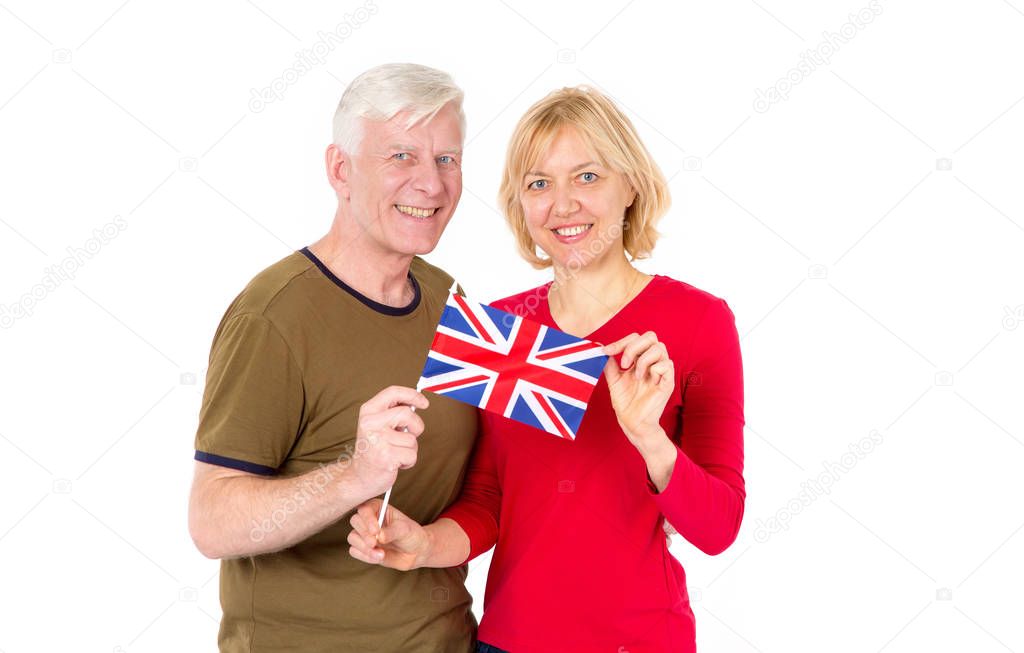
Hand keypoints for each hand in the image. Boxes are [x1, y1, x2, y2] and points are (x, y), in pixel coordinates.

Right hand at [347, 498, 429, 570]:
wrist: (415, 552)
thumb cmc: (411, 535)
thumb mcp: (405, 530)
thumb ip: (391, 531)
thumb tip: (378, 536)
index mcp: (378, 508)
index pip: (365, 508)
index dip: (368, 519)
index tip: (375, 531)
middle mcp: (369, 519)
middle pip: (355, 521)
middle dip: (364, 534)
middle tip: (374, 543)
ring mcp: (364, 534)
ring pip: (352, 538)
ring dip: (365, 548)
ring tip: (381, 554)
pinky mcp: (363, 548)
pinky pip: (354, 551)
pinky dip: (365, 556)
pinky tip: (378, 557)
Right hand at [351, 386, 428, 496]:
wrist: (358, 477)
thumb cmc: (373, 449)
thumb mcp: (377, 425)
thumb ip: (392, 412)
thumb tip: (417, 402)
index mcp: (368, 412)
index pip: (393, 392)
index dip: (412, 395)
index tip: (424, 403)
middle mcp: (370, 423)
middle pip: (407, 414)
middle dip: (416, 426)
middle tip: (410, 435)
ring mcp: (377, 440)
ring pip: (412, 438)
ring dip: (410, 448)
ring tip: (396, 453)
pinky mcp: (385, 456)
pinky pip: (412, 455)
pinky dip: (408, 462)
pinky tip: (395, 463)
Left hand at [602, 331, 674, 451]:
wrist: (632, 423)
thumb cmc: (626, 403)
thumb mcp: (614, 380)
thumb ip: (610, 365)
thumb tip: (602, 349)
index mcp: (640, 359)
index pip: (636, 338)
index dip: (622, 341)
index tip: (607, 351)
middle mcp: (652, 362)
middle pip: (651, 336)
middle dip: (633, 346)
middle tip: (624, 363)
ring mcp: (662, 371)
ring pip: (660, 348)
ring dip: (643, 360)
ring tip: (636, 375)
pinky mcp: (668, 382)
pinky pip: (666, 365)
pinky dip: (654, 369)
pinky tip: (647, 381)